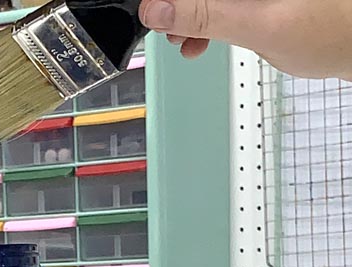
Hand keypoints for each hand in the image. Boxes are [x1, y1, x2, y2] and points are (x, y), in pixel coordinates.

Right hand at [139, 0, 351, 80]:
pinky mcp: (259, 0)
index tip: (152, 13)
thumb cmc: (334, 30)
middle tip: (165, 28)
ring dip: (188, 18)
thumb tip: (158, 10)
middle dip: (177, 8)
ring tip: (181, 40)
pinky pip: (221, 5)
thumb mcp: (258, 25)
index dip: (169, 0)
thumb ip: (204, 16)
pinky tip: (199, 42)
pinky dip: (206, 23)